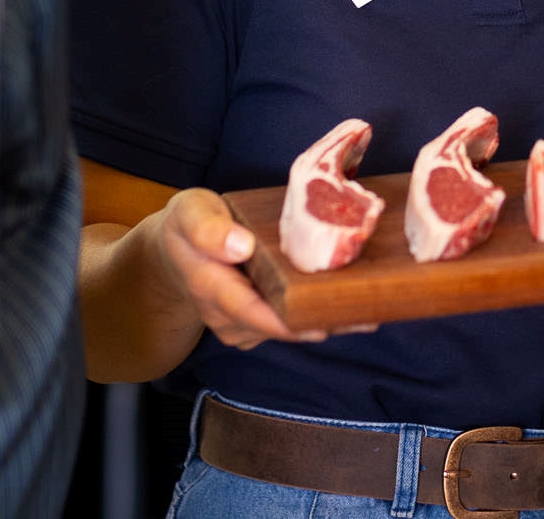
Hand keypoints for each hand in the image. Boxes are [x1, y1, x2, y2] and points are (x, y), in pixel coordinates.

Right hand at [150, 188, 374, 346]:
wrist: (176, 248)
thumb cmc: (187, 225)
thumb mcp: (190, 212)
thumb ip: (208, 228)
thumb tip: (240, 245)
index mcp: (210, 286)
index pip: (250, 312)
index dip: (288, 321)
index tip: (323, 322)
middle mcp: (225, 315)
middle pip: (277, 327)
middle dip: (320, 322)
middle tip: (367, 314)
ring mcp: (239, 324)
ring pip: (286, 329)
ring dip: (323, 321)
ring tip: (367, 308)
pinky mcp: (253, 323)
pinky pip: (286, 324)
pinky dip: (314, 315)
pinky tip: (345, 304)